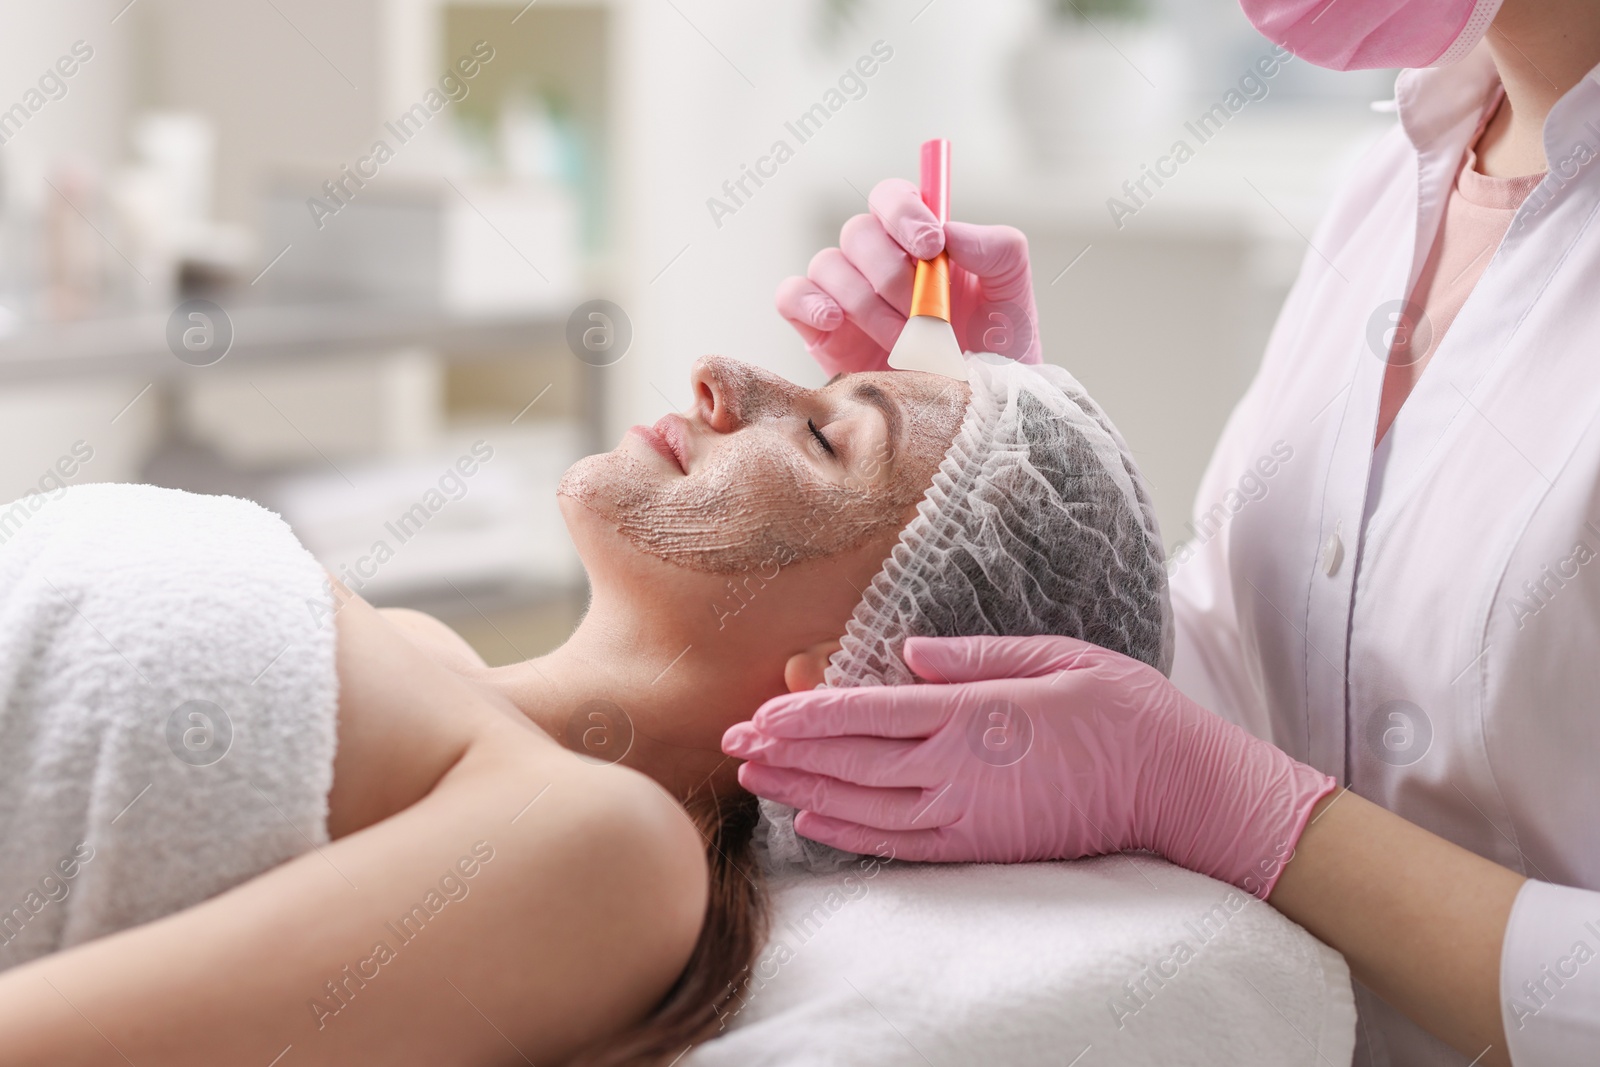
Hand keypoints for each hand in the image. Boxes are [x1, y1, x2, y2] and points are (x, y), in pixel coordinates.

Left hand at [723, 635, 1335, 896]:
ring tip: (753, 778)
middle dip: (785, 750)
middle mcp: (959, 768)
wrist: (1181, 786)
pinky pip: (900, 843)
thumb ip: (975, 656)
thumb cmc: (1123, 710)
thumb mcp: (1056, 657)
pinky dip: (849, 832)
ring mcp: (968, 814)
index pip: (868, 711)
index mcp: (974, 712)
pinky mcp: (983, 845)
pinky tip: (811, 819)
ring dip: (802, 788)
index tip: (761, 708)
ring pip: (863, 803)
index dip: (807, 712)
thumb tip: (906, 652)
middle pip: (851, 759)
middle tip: (731, 743)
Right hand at [775, 178, 1041, 375]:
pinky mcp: (821, 333)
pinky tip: (837, 322)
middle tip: (923, 313)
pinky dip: (808, 302)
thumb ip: (998, 248)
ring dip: (867, 302)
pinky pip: (791, 296)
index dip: (904, 212)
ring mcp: (846, 299)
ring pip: (829, 264)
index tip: (931, 246)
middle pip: (858, 232)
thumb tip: (950, 231)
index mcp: (919, 244)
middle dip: (892, 273)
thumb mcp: (1013, 294)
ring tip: (901, 341)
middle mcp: (879, 265)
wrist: (975, 414)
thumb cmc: (995, 353)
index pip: (892, 198)